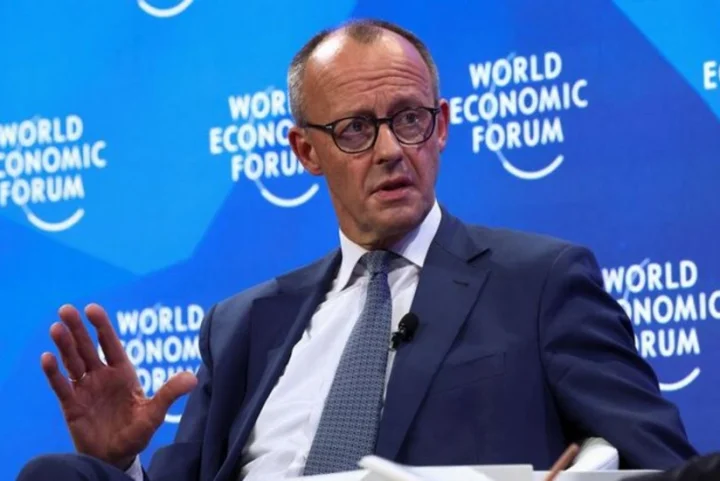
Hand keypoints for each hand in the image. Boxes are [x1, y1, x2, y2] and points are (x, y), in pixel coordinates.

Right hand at [41, 304, 197, 468]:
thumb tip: (193, 378)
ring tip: (56, 328)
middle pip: (87, 348)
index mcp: (122, 372)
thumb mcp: (154, 413)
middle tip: (66, 309)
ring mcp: (85, 389)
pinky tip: (47, 358)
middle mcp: (101, 376)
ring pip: (72, 362)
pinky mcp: (71, 405)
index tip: (92, 308)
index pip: (110, 344)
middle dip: (77, 329)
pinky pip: (61, 386)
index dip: (102, 326)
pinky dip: (54, 373)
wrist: (116, 456)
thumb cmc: (137, 432)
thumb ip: (169, 394)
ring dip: (64, 345)